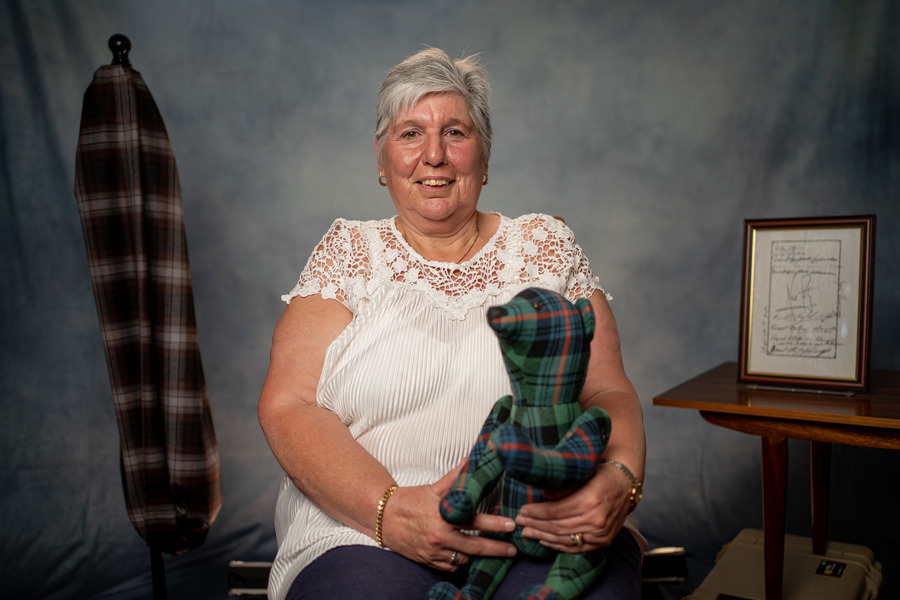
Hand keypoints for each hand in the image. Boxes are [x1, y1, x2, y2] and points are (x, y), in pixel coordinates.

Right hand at [380, 462, 516, 570]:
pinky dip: (461, 563)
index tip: (511, 526)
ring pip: (464, 559)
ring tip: (492, 551)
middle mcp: (440, 537)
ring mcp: (434, 552)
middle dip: (496, 549)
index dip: (495, 525)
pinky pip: (451, 567)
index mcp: (443, 518)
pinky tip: (468, 556)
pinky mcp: (428, 561)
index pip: (475, 522)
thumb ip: (455, 478)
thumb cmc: (409, 500)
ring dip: (478, 556)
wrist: (384, 518)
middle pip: (475, 547)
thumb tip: (471, 459)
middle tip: (513, 550)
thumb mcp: (433, 488)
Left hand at [514, 463, 630, 552]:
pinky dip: (558, 545)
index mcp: (590, 501)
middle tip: (519, 521)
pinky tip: (544, 540)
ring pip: (565, 539)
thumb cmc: (602, 473)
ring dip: (543, 536)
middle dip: (535, 525)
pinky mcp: (603, 541)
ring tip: (527, 532)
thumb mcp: (582, 472)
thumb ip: (562, 486)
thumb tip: (541, 494)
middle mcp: (596, 520)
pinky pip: (576, 547)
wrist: (627, 483)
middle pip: (558, 526)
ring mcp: (601, 533)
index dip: (536, 512)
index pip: (556, 511)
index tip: (523, 510)